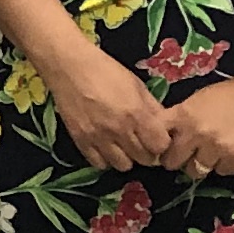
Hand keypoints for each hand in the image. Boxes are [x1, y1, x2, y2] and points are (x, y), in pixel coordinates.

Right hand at [46, 46, 174, 172]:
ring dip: (127, 157)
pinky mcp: (80, 141)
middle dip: (147, 151)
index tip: (157, 136)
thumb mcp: (136, 85)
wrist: (69, 67)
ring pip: (123, 166)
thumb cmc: (106, 71)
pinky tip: (106, 146)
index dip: (161, 143)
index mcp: (136, 113)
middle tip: (141, 140)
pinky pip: (99, 164)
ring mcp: (98, 138)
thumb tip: (164, 125)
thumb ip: (152, 107)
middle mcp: (119, 130)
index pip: (160, 146)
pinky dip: (106, 158)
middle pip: (144, 159)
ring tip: (123, 145)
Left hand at [156, 63, 233, 178]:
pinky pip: (222, 172)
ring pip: (197, 171)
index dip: (158, 145)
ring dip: (201, 163)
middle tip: (187, 153)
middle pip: (173, 162)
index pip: (158, 138)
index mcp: (184, 115)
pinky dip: (224, 165)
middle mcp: (198, 133)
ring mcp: (218, 147)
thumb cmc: (231, 92)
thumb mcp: (198, 99)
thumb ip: (180, 117)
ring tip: (211, 152)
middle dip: (178, 159)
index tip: (163, 147)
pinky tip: (229, 152)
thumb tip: (165, 136)